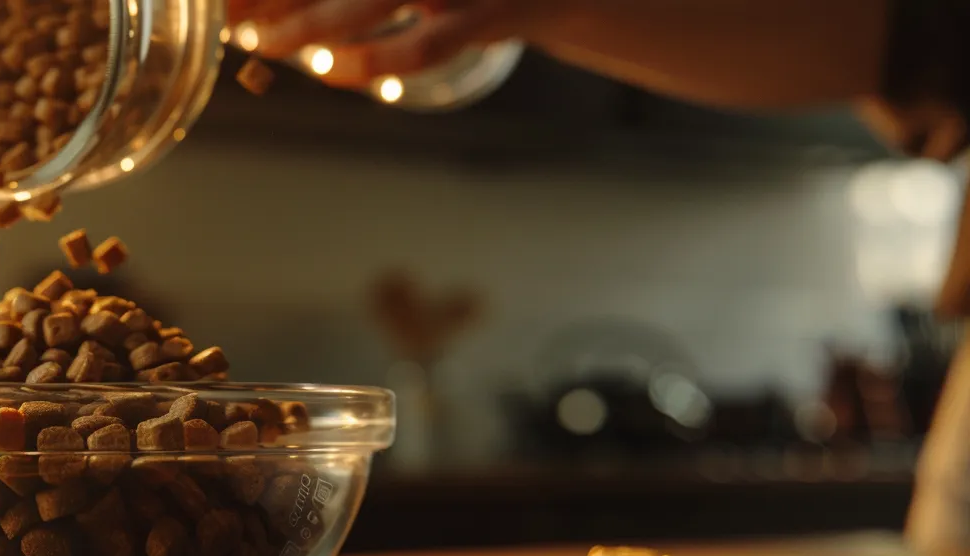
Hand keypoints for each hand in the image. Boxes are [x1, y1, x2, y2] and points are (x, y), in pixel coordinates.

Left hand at [229, 0, 889, 110]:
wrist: (803, 13)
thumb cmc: (675, 6)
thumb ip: (482, 2)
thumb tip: (386, 35)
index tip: (251, 1)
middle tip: (232, 12)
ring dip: (325, 5)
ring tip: (262, 38)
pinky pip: (470, 16)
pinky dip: (404, 44)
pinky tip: (350, 69)